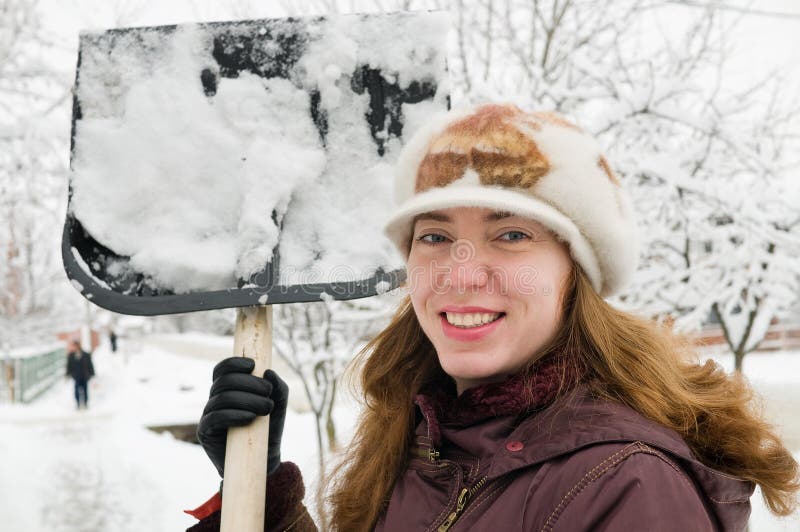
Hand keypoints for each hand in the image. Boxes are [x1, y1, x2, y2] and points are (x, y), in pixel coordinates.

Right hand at [196, 357, 287, 477]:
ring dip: (247, 400)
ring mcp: (208, 414)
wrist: (265, 456)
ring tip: (267, 408)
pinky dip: (234, 415)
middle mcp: (215, 399)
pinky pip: (215, 418)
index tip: (253, 365)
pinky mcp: (206, 432)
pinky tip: (250, 418)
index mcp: (228, 388)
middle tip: (268, 392)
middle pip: (224, 381)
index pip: (222, 369)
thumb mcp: (279, 402)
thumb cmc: (269, 425)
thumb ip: (277, 386)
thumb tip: (267, 372)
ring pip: (222, 398)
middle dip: (249, 383)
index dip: (234, 363)